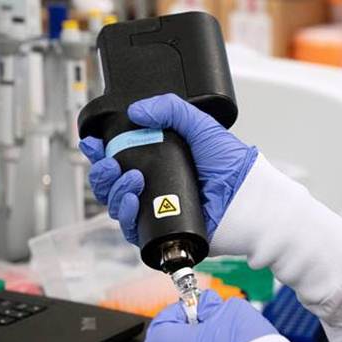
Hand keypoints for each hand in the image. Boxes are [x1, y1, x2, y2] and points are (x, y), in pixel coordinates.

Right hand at [79, 94, 257, 244]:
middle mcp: (155, 186)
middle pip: (111, 184)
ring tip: (132, 180)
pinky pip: (132, 229)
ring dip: (114, 192)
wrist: (249, 197)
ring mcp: (157, 210)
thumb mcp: (201, 126)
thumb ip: (171, 109)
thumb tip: (136, 111)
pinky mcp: (162, 232)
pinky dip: (125, 215)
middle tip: (110, 165)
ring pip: (116, 206)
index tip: (92, 142)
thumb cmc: (231, 166)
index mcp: (159, 161)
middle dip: (102, 173)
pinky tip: (131, 201)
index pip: (120, 157)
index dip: (100, 151)